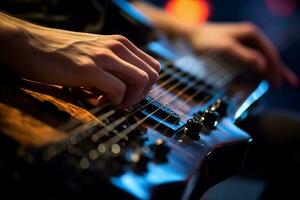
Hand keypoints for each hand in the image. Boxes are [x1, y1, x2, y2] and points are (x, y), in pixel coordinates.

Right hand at [0, 16, 159, 107]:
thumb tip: (128, 89)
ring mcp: (104, 56)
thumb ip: (115, 66)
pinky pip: (118, 91)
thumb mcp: (96, 54)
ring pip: (141, 81)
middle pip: (153, 76)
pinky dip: (111, 103)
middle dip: (140, 95)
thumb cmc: (63, 54)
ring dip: (128, 99)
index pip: (153, 67)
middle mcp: (117, 46)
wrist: (29, 45)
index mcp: (121, 44)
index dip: (144, 87)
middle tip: (119, 101)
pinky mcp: (89, 69)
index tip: (127, 94)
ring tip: (106, 100)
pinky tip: (92, 99)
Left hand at [183, 23, 297, 86]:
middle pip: (266, 58)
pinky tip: (252, 81)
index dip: (276, 69)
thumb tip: (263, 66)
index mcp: (251, 34)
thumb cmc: (205, 41)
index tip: (277, 84)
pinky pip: (247, 64)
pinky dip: (250, 73)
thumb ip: (244, 56)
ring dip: (259, 75)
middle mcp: (250, 38)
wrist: (188, 37)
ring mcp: (242, 45)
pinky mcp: (234, 52)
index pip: (270, 53)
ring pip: (257, 62)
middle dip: (270, 73)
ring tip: (258, 88)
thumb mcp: (225, 48)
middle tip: (275, 87)